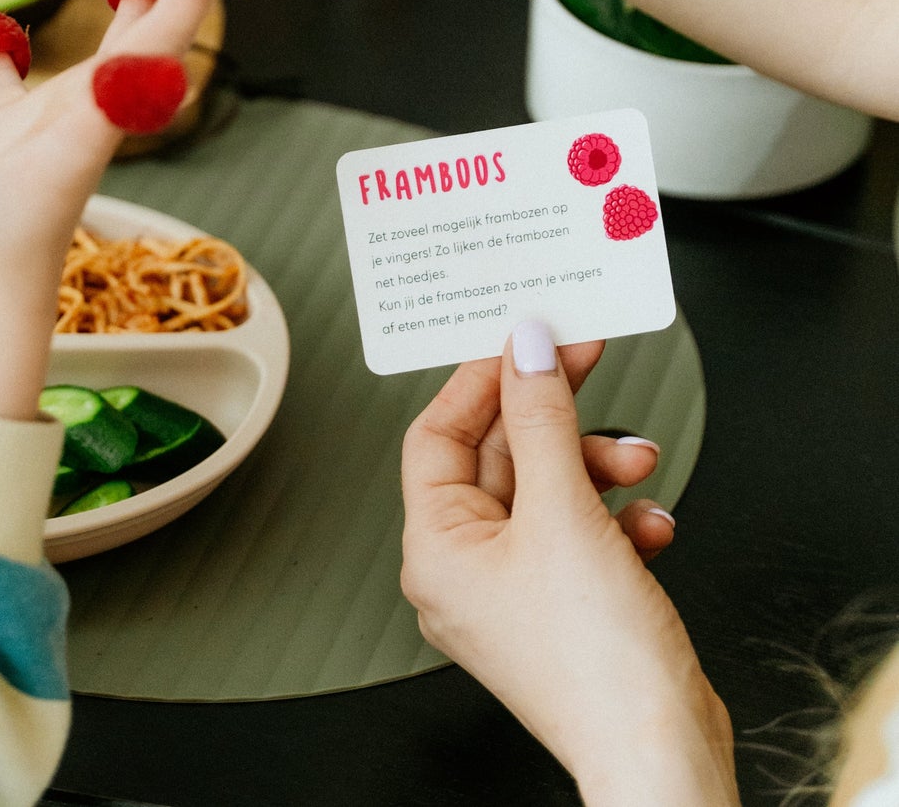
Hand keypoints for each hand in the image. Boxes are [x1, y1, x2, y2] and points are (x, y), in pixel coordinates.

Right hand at [0, 0, 213, 419]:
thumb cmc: (30, 223)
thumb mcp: (72, 152)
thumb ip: (116, 101)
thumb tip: (163, 56)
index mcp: (120, 89)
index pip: (173, 15)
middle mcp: (100, 95)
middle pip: (152, 23)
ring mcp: (57, 114)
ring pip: (99, 47)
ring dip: (121, 10)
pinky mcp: (11, 131)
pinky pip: (10, 81)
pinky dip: (4, 54)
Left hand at [401, 320, 737, 805]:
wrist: (664, 757)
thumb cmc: (596, 665)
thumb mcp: (564, 512)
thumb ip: (543, 418)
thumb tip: (524, 347)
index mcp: (435, 547)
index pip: (437, 434)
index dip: (479, 380)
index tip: (521, 341)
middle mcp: (465, 568)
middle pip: (499, 456)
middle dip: (554, 416)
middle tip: (584, 360)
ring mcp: (516, 589)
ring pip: (548, 491)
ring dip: (597, 466)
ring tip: (639, 461)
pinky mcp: (565, 605)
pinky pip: (582, 534)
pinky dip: (617, 519)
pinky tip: (650, 524)